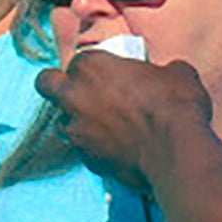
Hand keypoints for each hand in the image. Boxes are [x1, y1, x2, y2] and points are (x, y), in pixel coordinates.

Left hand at [34, 31, 214, 184]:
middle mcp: (73, 96)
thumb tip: (166, 75)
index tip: (109, 77)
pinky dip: (94, 149)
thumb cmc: (174, 104)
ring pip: (61, 122)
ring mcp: (75, 131)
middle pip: (46, 85)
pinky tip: (117, 149)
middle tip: (83, 94)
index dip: (93, 70)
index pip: (79, 61)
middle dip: (59, 87)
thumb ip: (159, 70)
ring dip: (76, 122)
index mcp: (90, 66)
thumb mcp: (176, 73)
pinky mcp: (85, 159)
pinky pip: (82, 149)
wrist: (175, 152)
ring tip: (104, 127)